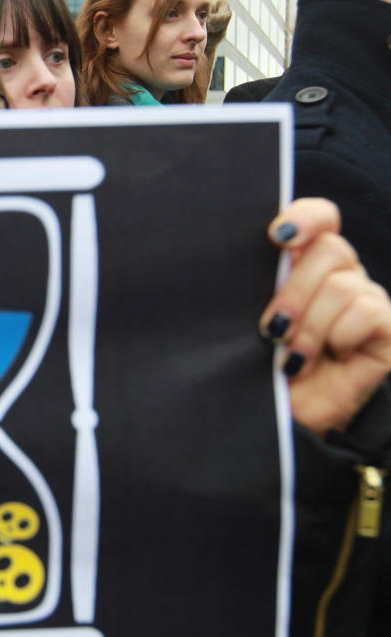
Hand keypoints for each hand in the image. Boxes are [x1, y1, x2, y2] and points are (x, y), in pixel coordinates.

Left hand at [260, 199, 390, 434]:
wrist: (289, 420)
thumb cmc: (264, 368)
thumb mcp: (258, 320)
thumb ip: (263, 283)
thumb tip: (266, 250)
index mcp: (308, 265)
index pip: (322, 218)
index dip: (306, 216)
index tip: (278, 236)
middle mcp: (343, 276)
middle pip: (331, 248)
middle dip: (295, 291)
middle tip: (273, 329)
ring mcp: (368, 301)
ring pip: (344, 285)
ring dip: (311, 325)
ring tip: (294, 357)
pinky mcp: (387, 328)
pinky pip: (366, 312)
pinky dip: (339, 336)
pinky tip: (331, 359)